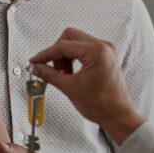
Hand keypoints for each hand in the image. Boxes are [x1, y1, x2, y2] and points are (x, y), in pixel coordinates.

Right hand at [30, 28, 144, 144]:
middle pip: (70, 37)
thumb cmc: (103, 105)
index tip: (35, 61)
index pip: (63, 46)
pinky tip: (71, 72)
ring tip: (64, 74)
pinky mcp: (106, 56)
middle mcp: (103, 47)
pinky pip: (84, 49)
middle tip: (51, 69)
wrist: (118, 115)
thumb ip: (50, 74)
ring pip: (76, 42)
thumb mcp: (70, 88)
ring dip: (65, 56)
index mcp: (97, 52)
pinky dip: (74, 58)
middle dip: (57, 53)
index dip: (46, 54)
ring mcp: (106, 50)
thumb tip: (37, 68)